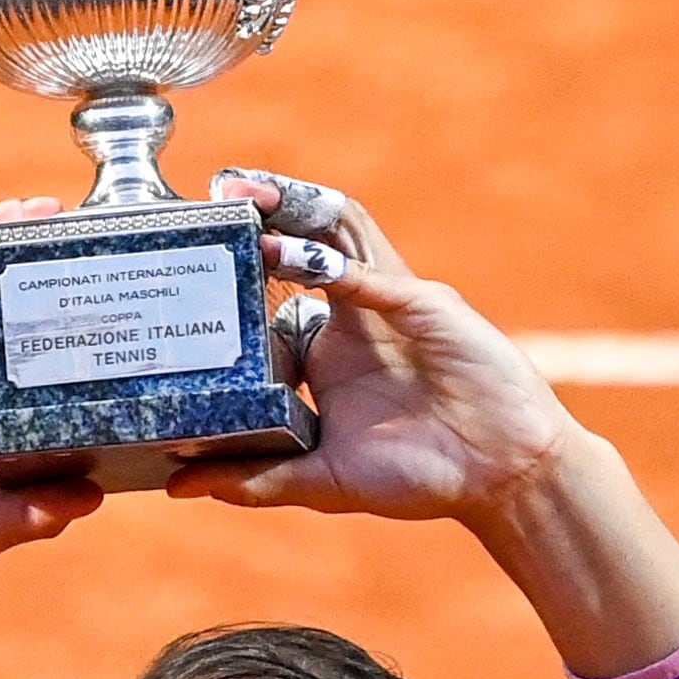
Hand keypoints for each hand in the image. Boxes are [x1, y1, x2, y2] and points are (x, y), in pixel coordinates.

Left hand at [171, 171, 678, 678]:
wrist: (501, 478)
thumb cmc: (419, 474)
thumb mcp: (322, 479)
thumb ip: (255, 480)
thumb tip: (176, 486)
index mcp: (327, 345)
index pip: (272, 286)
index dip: (233, 263)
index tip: (184, 255)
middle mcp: (355, 311)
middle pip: (304, 237)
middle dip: (262, 210)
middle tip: (213, 193)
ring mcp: (391, 300)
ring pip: (342, 230)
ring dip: (297, 208)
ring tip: (249, 194)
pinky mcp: (428, 308)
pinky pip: (381, 277)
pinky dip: (347, 268)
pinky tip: (312, 263)